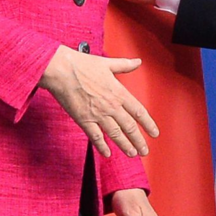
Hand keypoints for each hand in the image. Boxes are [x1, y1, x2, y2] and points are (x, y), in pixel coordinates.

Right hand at [38, 45, 158, 157]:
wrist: (61, 71)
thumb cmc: (82, 65)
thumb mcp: (107, 63)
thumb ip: (124, 65)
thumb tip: (138, 61)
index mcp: (118, 92)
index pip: (138, 112)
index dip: (148, 124)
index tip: (154, 133)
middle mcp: (111, 105)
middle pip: (129, 127)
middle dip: (139, 140)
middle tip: (145, 150)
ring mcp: (98, 114)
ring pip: (115, 134)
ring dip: (125, 145)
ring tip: (132, 154)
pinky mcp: (84, 120)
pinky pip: (96, 137)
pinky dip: (102, 146)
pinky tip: (107, 153)